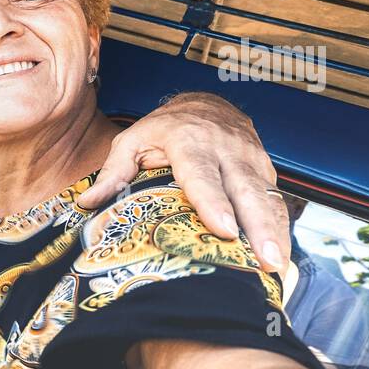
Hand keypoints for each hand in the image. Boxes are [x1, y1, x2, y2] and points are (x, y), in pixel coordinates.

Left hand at [77, 91, 288, 271]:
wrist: (205, 103)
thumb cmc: (164, 128)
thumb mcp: (132, 141)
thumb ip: (113, 172)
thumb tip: (87, 203)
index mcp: (190, 141)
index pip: (203, 175)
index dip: (214, 202)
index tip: (224, 230)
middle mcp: (226, 149)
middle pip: (246, 190)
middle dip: (258, 226)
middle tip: (265, 260)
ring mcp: (251, 158)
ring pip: (266, 196)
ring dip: (275, 232)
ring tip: (277, 265)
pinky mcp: (266, 169)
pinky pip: (275, 200)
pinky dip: (281, 228)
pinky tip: (280, 257)